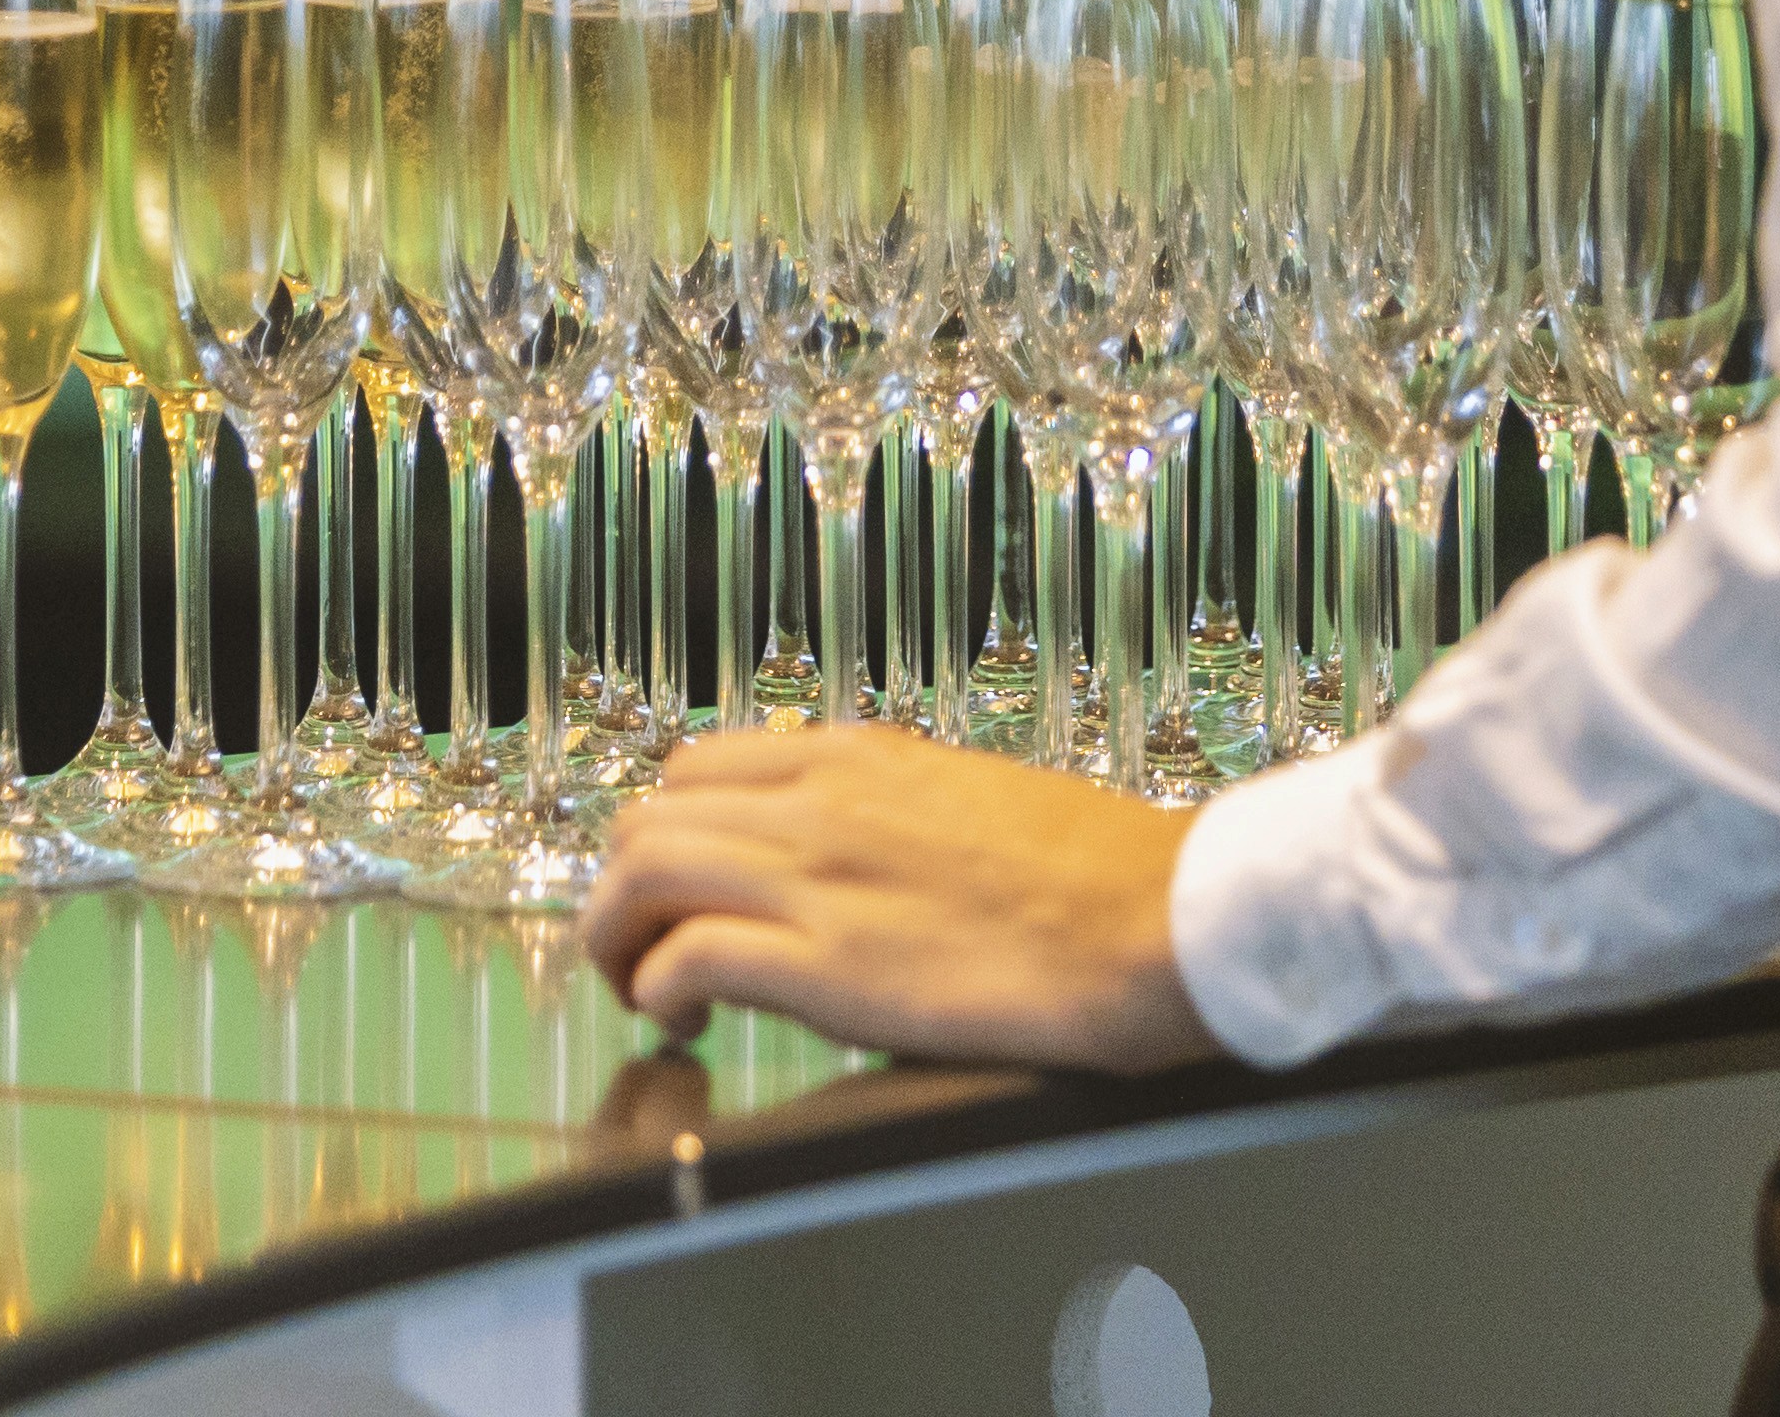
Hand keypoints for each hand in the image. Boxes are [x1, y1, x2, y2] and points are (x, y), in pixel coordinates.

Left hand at [583, 723, 1221, 1070]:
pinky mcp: (828, 964)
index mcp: (859, 756)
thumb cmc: (1096, 875)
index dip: (671, 832)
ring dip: (619, 938)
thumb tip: (857, 857)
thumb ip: (894, 815)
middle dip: (625, 887)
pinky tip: (686, 1023)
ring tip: (647, 992)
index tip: (677, 886)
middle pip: (650, 814)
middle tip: (645, 948)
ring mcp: (818, 878)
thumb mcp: (972, 800)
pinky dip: (659, 991)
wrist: (1160, 919)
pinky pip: (684, 959)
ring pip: (642, 872)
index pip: (702, 765)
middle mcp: (820, 801)